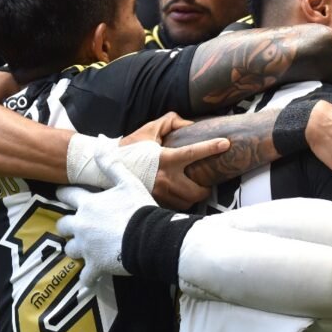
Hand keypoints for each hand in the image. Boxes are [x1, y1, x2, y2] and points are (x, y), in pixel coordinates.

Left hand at [57, 165, 155, 284]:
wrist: (149, 238)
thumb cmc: (139, 208)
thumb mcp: (128, 182)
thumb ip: (111, 165)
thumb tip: (99, 142)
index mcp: (88, 204)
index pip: (67, 196)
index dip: (63, 194)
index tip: (61, 195)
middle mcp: (82, 226)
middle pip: (63, 226)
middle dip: (67, 226)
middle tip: (76, 227)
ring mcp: (86, 248)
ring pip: (70, 250)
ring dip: (76, 250)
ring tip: (86, 251)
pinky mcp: (95, 266)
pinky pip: (85, 276)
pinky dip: (88, 278)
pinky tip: (91, 279)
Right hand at [68, 115, 229, 206]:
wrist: (105, 168)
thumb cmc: (130, 148)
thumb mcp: (150, 130)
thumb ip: (170, 122)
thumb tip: (189, 124)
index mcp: (165, 158)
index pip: (194, 152)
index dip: (211, 147)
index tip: (226, 144)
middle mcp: (165, 179)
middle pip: (198, 191)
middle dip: (206, 188)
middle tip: (206, 182)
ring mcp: (160, 194)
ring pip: (187, 202)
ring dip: (193, 197)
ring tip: (193, 189)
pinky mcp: (154, 203)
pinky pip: (174, 208)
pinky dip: (180, 203)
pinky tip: (179, 196)